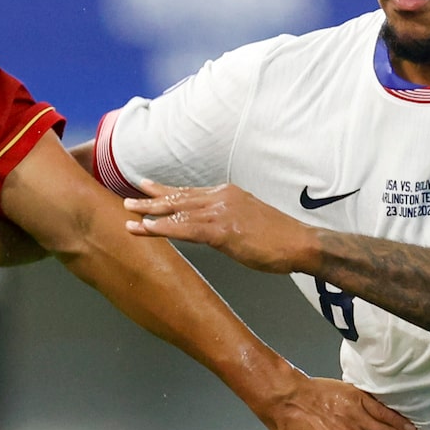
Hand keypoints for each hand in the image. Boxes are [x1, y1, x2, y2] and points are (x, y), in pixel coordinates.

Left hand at [122, 180, 311, 276]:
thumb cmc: (279, 238)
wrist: (301, 243)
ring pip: (178, 211)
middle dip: (151, 198)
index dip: (166, 190)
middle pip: (179, 197)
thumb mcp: (249, 221)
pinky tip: (146, 229)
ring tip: (128, 214)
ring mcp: (222, 212)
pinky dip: (163, 229)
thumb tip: (215, 227)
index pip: (190, 191)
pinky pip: (186, 229)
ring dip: (150, 213)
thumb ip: (228, 219)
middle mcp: (222, 197)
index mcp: (228, 194)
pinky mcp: (223, 231)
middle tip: (128, 198)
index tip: (146, 186)